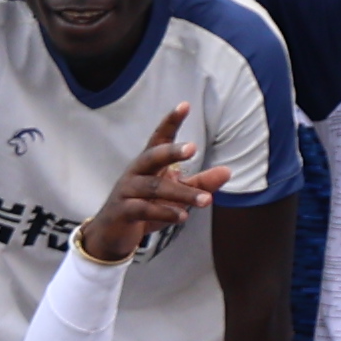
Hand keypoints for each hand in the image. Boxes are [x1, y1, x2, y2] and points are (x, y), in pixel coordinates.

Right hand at [76, 113, 224, 266]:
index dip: (171, 122)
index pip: (159, 138)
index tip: (185, 105)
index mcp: (149, 163)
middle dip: (171, 152)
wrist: (112, 235)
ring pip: (154, 188)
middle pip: (153, 156)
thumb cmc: (146, 207)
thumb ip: (200, 184)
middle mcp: (136, 172)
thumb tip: (228, 171)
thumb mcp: (176, 195)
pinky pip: (143, 209)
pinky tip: (182, 216)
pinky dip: (164, 212)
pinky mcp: (122, 211)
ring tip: (206, 201)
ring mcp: (127, 191)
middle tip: (193, 148)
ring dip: (182, 194)